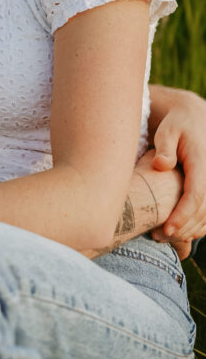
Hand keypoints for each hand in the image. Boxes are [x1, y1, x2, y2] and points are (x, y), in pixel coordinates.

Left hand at [149, 90, 205, 248]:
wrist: (194, 120)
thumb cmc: (176, 126)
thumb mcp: (167, 131)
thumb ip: (164, 147)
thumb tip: (161, 165)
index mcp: (202, 163)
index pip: (196, 195)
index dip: (182, 215)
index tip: (167, 229)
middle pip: (203, 211)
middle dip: (182, 228)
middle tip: (158, 237)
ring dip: (189, 230)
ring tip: (162, 236)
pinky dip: (196, 226)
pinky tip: (177, 231)